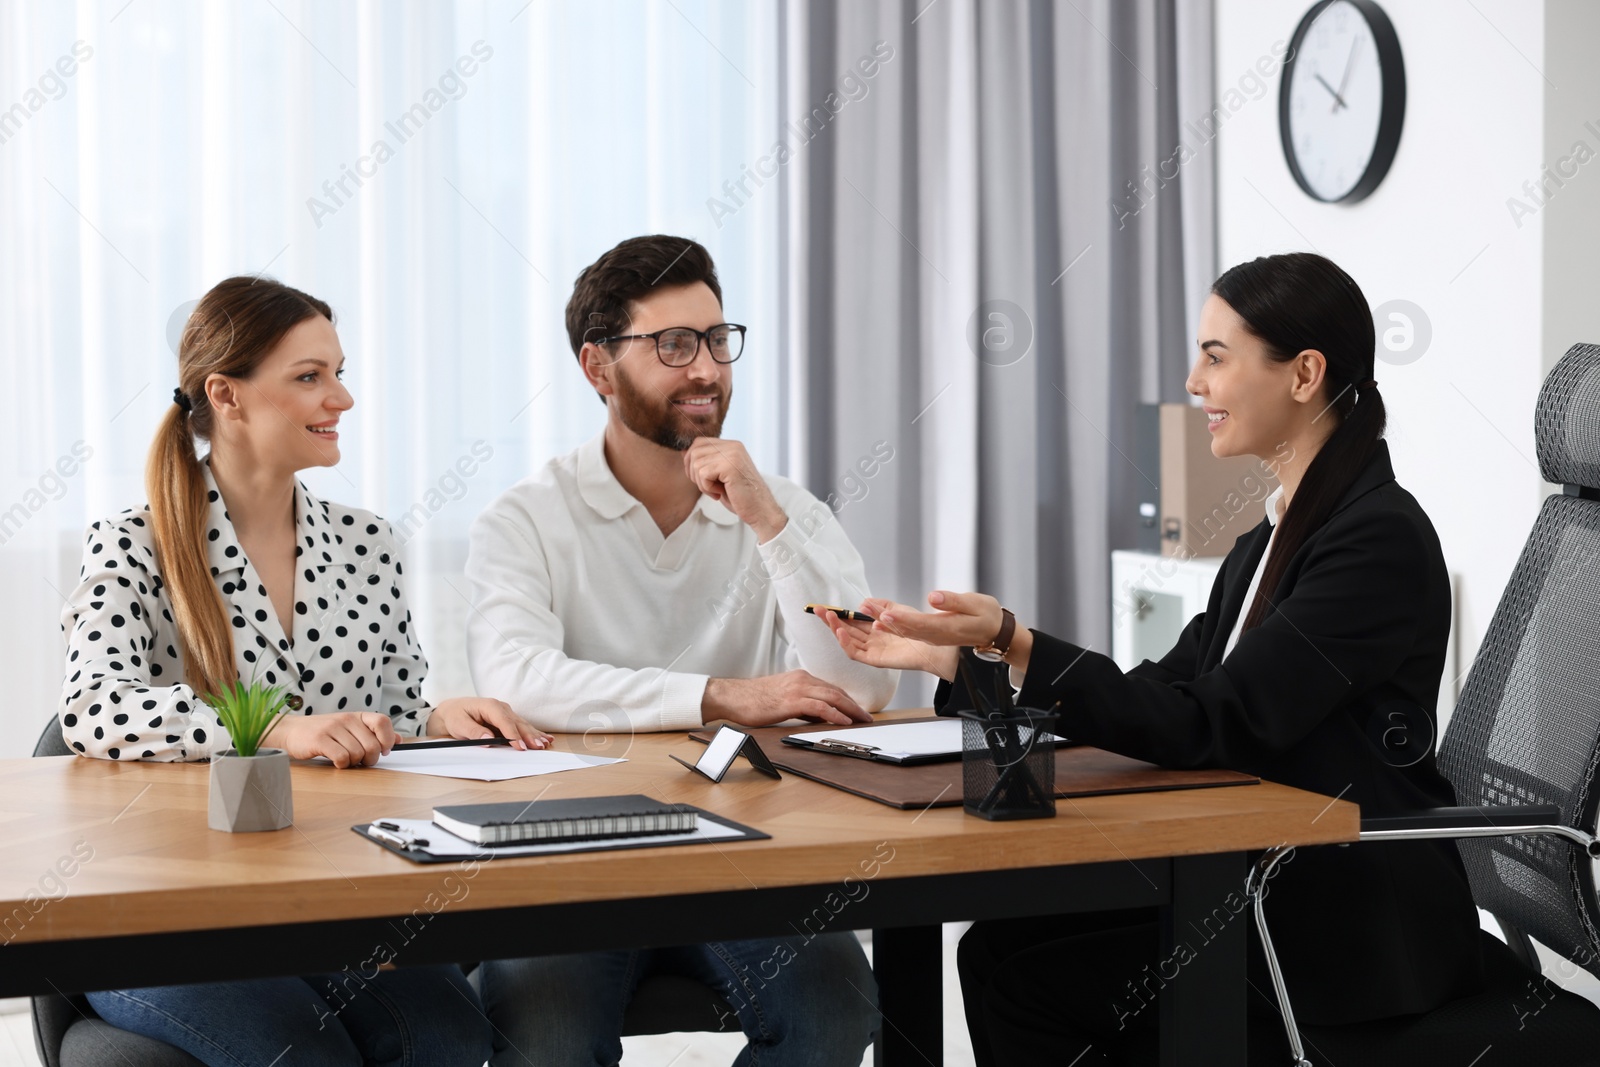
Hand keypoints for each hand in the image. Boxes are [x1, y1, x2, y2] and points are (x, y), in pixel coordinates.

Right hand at [264, 712, 396, 768]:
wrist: (292, 731)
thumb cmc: (324, 733)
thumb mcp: (351, 729)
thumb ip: (373, 734)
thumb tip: (399, 740)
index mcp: (357, 716)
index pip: (383, 722)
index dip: (387, 739)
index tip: (383, 750)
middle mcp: (347, 719)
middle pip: (372, 745)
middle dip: (370, 759)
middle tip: (360, 761)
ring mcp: (333, 728)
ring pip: (358, 754)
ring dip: (353, 763)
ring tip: (344, 759)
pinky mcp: (319, 740)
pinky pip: (342, 758)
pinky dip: (342, 765)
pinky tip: (336, 762)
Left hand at [424, 697, 551, 749]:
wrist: (452, 710)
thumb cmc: (455, 715)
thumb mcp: (459, 724)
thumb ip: (474, 732)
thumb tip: (489, 739)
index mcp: (489, 706)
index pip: (504, 721)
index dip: (513, 735)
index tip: (520, 747)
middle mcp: (501, 707)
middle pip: (517, 723)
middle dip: (529, 735)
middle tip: (538, 747)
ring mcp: (505, 712)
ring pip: (522, 725)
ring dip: (534, 735)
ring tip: (544, 744)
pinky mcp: (507, 719)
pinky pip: (521, 726)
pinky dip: (532, 733)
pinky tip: (544, 737)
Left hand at [683, 437, 786, 541]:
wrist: (760, 511)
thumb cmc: (740, 496)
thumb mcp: (720, 475)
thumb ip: (707, 461)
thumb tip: (683, 452)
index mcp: (732, 445)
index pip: (699, 443)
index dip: (692, 461)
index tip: (701, 478)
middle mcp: (733, 446)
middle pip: (695, 451)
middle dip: (693, 473)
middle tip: (708, 487)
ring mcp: (732, 454)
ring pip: (696, 463)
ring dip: (701, 483)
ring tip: (716, 491)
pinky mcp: (730, 466)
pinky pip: (703, 474)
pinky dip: (707, 488)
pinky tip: (720, 493)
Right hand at [702, 670, 872, 727]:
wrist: (734, 696)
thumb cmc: (754, 699)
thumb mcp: (784, 700)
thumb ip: (803, 705)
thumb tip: (821, 717)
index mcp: (801, 678)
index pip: (831, 688)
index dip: (848, 700)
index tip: (859, 712)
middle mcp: (803, 679)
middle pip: (837, 691)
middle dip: (855, 705)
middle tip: (868, 718)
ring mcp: (798, 688)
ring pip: (832, 696)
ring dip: (851, 710)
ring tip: (862, 720)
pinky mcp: (791, 700)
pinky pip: (820, 706)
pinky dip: (835, 714)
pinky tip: (843, 721)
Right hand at [821, 606, 959, 680]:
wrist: (931, 644)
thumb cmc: (917, 629)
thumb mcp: (897, 610)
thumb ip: (879, 606)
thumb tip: (861, 604)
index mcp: (874, 629)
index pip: (851, 621)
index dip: (838, 614)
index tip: (826, 606)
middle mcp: (870, 640)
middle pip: (845, 630)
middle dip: (831, 620)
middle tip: (818, 609)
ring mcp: (871, 650)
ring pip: (847, 640)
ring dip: (836, 629)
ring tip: (828, 617)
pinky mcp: (874, 659)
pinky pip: (855, 653)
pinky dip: (846, 643)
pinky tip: (840, 632)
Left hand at [866, 591, 1005, 648]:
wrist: (993, 633)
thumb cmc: (986, 616)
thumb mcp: (976, 604)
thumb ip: (954, 601)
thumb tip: (934, 597)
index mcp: (947, 628)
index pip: (921, 624)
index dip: (902, 621)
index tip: (885, 615)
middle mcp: (935, 636)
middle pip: (905, 629)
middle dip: (883, 621)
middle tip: (864, 610)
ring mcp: (931, 638)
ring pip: (902, 632)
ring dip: (882, 623)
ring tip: (864, 611)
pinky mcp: (928, 635)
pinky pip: (906, 632)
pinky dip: (890, 626)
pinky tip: (877, 619)